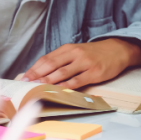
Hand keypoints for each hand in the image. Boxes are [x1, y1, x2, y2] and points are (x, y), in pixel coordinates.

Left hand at [21, 38, 140, 88]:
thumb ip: (60, 61)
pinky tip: (57, 90)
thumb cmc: (92, 54)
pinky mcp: (94, 72)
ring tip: (37, 87)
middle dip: (37, 75)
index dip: (34, 69)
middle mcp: (74, 54)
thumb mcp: (75, 52)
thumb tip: (40, 72)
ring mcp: (84, 63)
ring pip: (62, 73)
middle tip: (26, 84)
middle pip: (51, 65)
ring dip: (48, 81)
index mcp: (67, 49)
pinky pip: (77, 81)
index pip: (46, 59)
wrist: (117, 50)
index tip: (23, 78)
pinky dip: (66, 86)